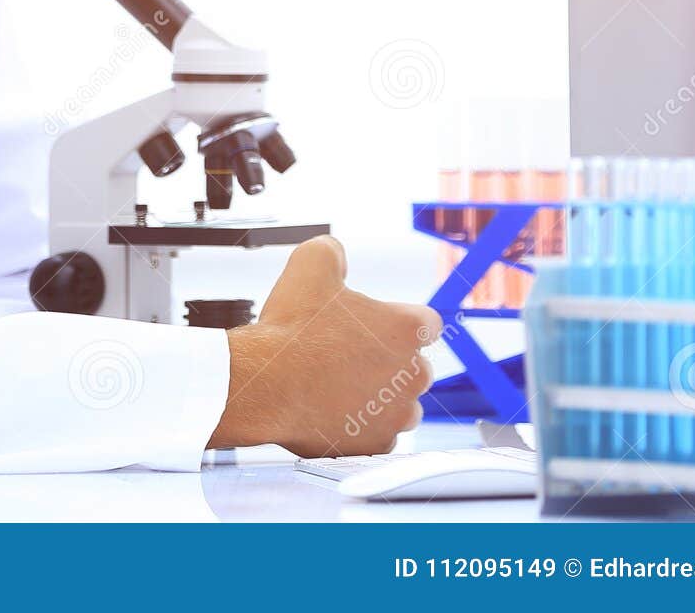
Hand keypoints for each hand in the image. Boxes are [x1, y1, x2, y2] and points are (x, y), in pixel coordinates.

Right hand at [210, 235, 440, 456]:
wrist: (267, 386)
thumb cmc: (291, 329)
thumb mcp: (309, 265)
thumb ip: (331, 251)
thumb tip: (335, 251)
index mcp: (406, 328)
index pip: (427, 322)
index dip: (399, 320)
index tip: (376, 324)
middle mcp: (413, 373)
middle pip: (417, 366)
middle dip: (390, 361)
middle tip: (347, 354)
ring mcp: (396, 414)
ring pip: (403, 406)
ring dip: (381, 397)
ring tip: (341, 386)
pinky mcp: (377, 444)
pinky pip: (379, 436)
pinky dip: (361, 427)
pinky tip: (333, 411)